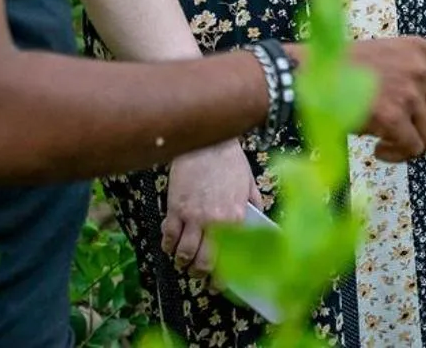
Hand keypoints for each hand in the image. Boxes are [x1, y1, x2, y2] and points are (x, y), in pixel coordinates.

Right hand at [160, 141, 258, 276]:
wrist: (207, 141)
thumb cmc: (230, 161)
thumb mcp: (249, 185)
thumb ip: (254, 207)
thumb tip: (257, 224)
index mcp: (236, 219)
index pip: (229, 259)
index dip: (220, 279)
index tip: (216, 284)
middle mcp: (214, 223)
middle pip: (202, 263)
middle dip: (198, 274)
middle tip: (197, 273)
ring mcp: (192, 217)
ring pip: (182, 254)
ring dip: (182, 262)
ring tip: (183, 261)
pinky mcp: (175, 208)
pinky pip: (168, 236)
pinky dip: (167, 245)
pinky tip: (170, 245)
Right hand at [348, 37, 425, 161]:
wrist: (311, 75)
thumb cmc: (347, 69)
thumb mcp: (391, 56)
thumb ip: (418, 74)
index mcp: (422, 49)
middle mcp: (420, 68)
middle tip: (404, 134)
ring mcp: (407, 90)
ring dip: (413, 146)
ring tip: (386, 139)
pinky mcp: (393, 115)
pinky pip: (412, 148)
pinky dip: (398, 155)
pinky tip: (378, 147)